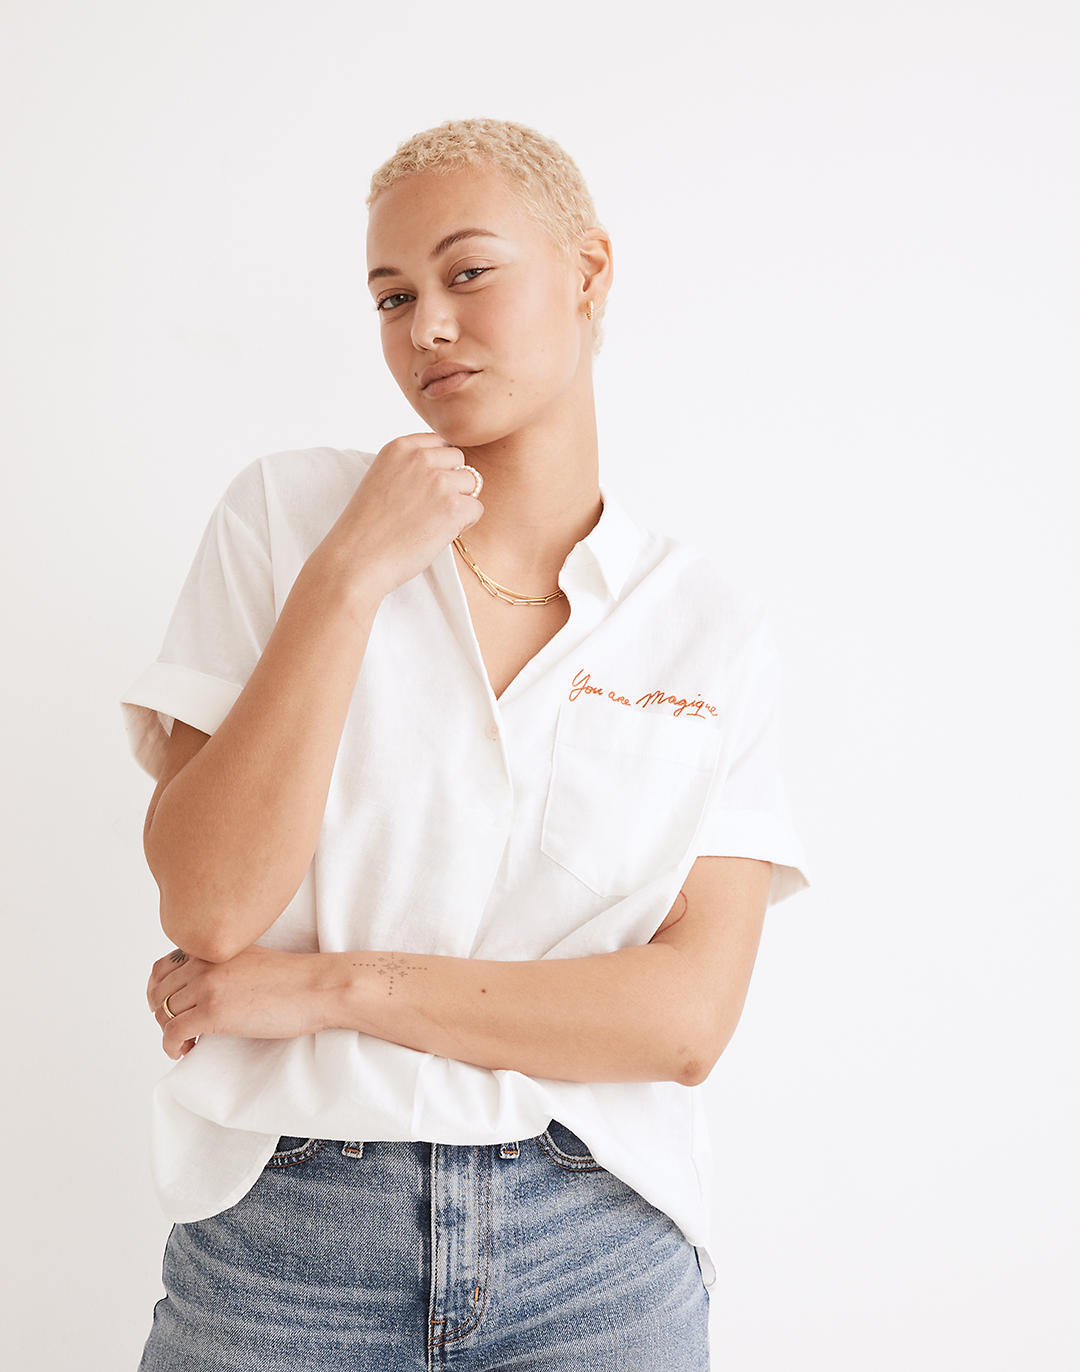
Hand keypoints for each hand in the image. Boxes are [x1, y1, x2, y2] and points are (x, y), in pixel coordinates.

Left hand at [146, 945, 327, 1059]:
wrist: (319, 987)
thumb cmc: (295, 979)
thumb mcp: (251, 959)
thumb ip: (225, 965)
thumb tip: (205, 990)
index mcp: (213, 948)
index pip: (162, 968)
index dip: (159, 993)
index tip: (171, 1009)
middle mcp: (204, 962)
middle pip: (158, 992)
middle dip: (162, 1015)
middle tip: (181, 1030)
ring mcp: (207, 985)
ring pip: (162, 1013)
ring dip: (168, 1032)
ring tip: (187, 1042)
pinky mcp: (213, 1011)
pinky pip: (172, 1033)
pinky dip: (171, 1046)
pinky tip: (187, 1050)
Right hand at [314, 432, 484, 598]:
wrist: (357, 560)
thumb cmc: (366, 528)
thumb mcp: (381, 479)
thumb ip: (409, 466)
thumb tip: (444, 466)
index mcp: (399, 447)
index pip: (439, 441)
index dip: (438, 466)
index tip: (423, 488)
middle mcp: (420, 458)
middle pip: (459, 459)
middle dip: (452, 482)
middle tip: (429, 508)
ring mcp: (439, 482)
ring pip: (472, 483)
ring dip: (460, 502)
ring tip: (432, 521)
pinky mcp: (453, 507)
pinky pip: (476, 509)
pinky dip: (464, 524)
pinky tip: (439, 534)